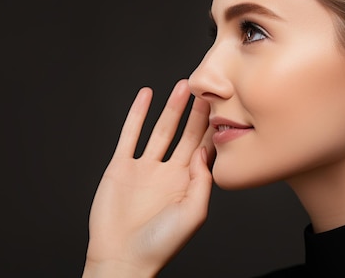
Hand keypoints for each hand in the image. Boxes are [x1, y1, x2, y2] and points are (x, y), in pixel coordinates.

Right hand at [83, 80, 213, 277]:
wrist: (121, 257)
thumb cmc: (160, 243)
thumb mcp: (193, 214)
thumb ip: (202, 181)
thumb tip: (204, 150)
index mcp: (187, 183)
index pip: (203, 148)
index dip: (213, 127)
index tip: (224, 104)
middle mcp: (168, 172)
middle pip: (185, 134)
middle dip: (196, 112)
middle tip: (207, 88)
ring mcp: (144, 168)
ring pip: (161, 130)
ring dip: (171, 108)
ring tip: (182, 86)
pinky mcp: (121, 166)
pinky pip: (130, 134)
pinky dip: (137, 114)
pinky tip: (146, 96)